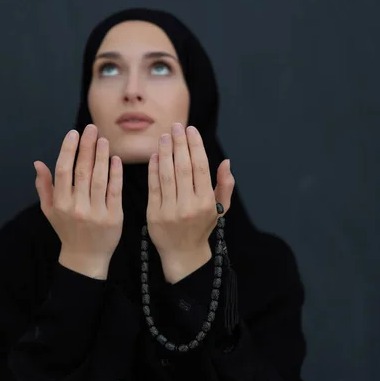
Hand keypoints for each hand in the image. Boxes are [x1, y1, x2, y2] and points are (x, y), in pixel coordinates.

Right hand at [34, 124, 123, 278]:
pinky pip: (114, 191)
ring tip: (104, 140)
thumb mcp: (50, 211)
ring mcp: (95, 212)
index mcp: (60, 203)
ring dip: (101, 157)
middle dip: (87, 147)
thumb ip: (44, 186)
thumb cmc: (67, 230)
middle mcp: (76, 207)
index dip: (68, 150)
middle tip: (92, 129)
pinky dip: (115, 174)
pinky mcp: (113, 217)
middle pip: (82, 171)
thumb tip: (38, 163)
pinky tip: (116, 160)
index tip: (74, 134)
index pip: (63, 171)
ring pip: (99, 179)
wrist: (85, 258)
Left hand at [146, 123, 234, 281]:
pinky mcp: (154, 214)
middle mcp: (189, 205)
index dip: (195, 146)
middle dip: (179, 144)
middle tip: (175, 126)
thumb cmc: (202, 227)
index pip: (201, 167)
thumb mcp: (220, 209)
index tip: (191, 129)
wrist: (183, 254)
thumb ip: (225, 185)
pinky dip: (153, 169)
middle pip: (183, 168)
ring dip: (165, 153)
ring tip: (164, 137)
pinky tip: (154, 155)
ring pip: (167, 175)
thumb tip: (226, 161)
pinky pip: (153, 187)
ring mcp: (171, 210)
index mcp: (206, 202)